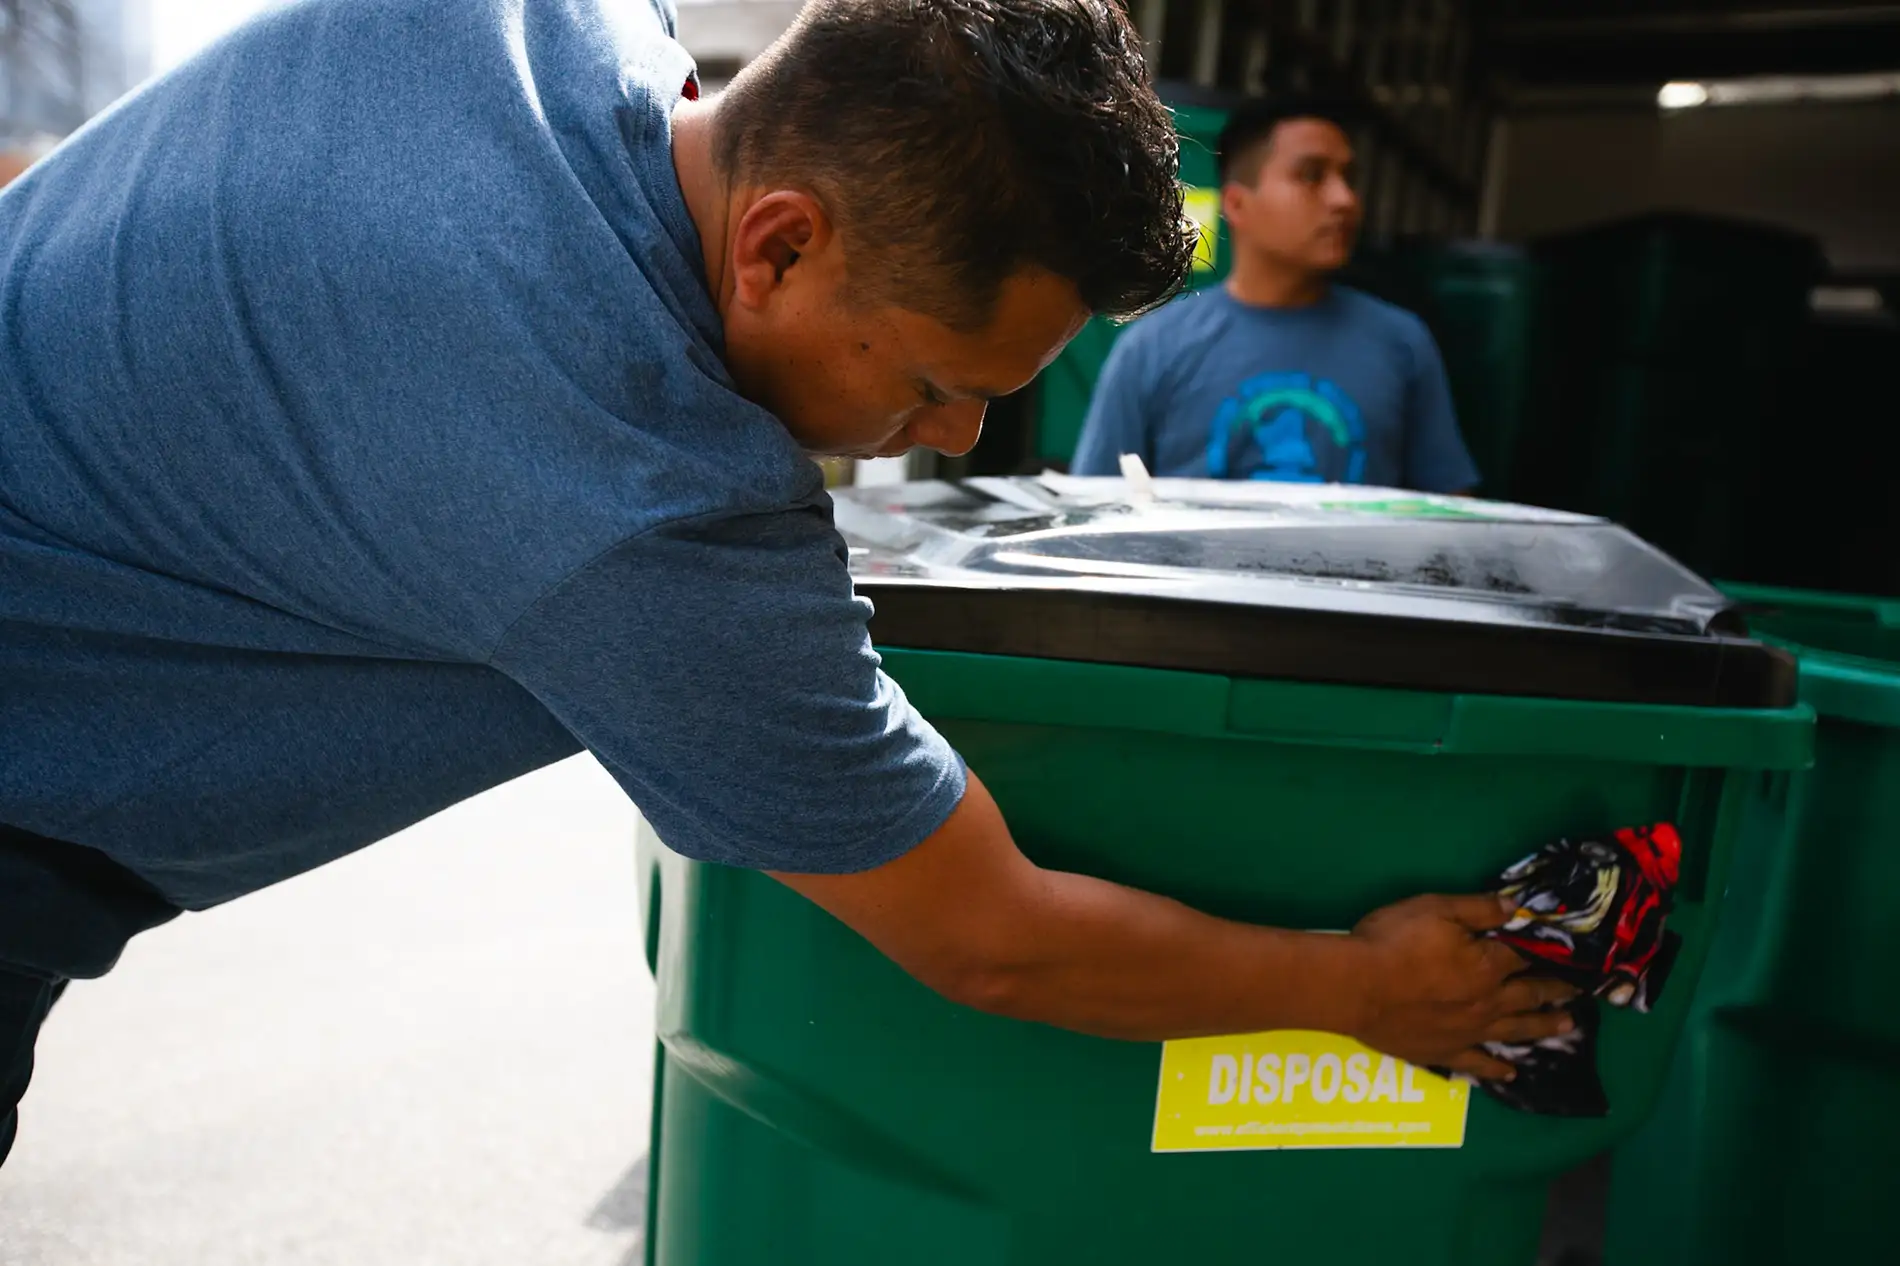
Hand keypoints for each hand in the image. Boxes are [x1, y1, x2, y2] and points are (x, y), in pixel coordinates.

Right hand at [1345, 893, 1577, 1080]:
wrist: (1355, 987)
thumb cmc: (1392, 941)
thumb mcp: (1435, 908)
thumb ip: (1478, 908)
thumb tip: (1518, 907)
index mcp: (1487, 964)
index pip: (1528, 956)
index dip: (1551, 954)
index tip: (1575, 956)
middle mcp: (1487, 1002)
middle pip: (1529, 995)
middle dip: (1557, 991)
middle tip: (1581, 994)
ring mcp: (1467, 1031)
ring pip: (1515, 1030)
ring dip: (1542, 1027)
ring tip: (1567, 1026)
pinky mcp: (1444, 1052)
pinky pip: (1477, 1064)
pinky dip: (1496, 1068)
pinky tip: (1510, 1072)